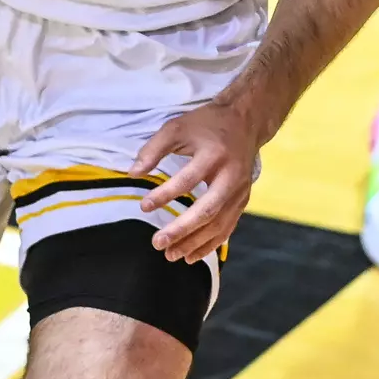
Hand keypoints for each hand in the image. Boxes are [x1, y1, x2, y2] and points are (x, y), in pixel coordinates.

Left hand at [130, 100, 260, 263]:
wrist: (245, 122)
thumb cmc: (205, 125)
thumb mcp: (176, 127)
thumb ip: (153, 149)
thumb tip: (133, 174)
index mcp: (214, 154)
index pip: (187, 180)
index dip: (164, 195)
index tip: (143, 206)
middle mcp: (231, 175)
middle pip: (207, 210)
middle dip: (182, 230)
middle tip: (157, 243)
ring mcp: (240, 191)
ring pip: (219, 224)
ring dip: (194, 243)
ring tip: (170, 254)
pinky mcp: (243, 201)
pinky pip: (228, 228)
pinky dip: (210, 244)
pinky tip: (191, 255)